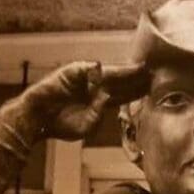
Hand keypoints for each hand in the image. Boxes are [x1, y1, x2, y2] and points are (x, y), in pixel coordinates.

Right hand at [0, 61, 148, 142]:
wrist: (37, 120)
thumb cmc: (61, 125)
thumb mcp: (87, 126)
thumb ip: (98, 114)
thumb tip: (106, 96)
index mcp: (102, 100)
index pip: (125, 93)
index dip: (139, 90)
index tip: (156, 87)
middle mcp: (96, 87)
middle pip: (122, 80)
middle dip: (137, 77)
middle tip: (156, 73)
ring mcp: (85, 78)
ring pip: (108, 73)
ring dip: (124, 70)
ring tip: (141, 67)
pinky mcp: (71, 72)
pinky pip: (86, 69)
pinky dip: (96, 70)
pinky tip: (110, 70)